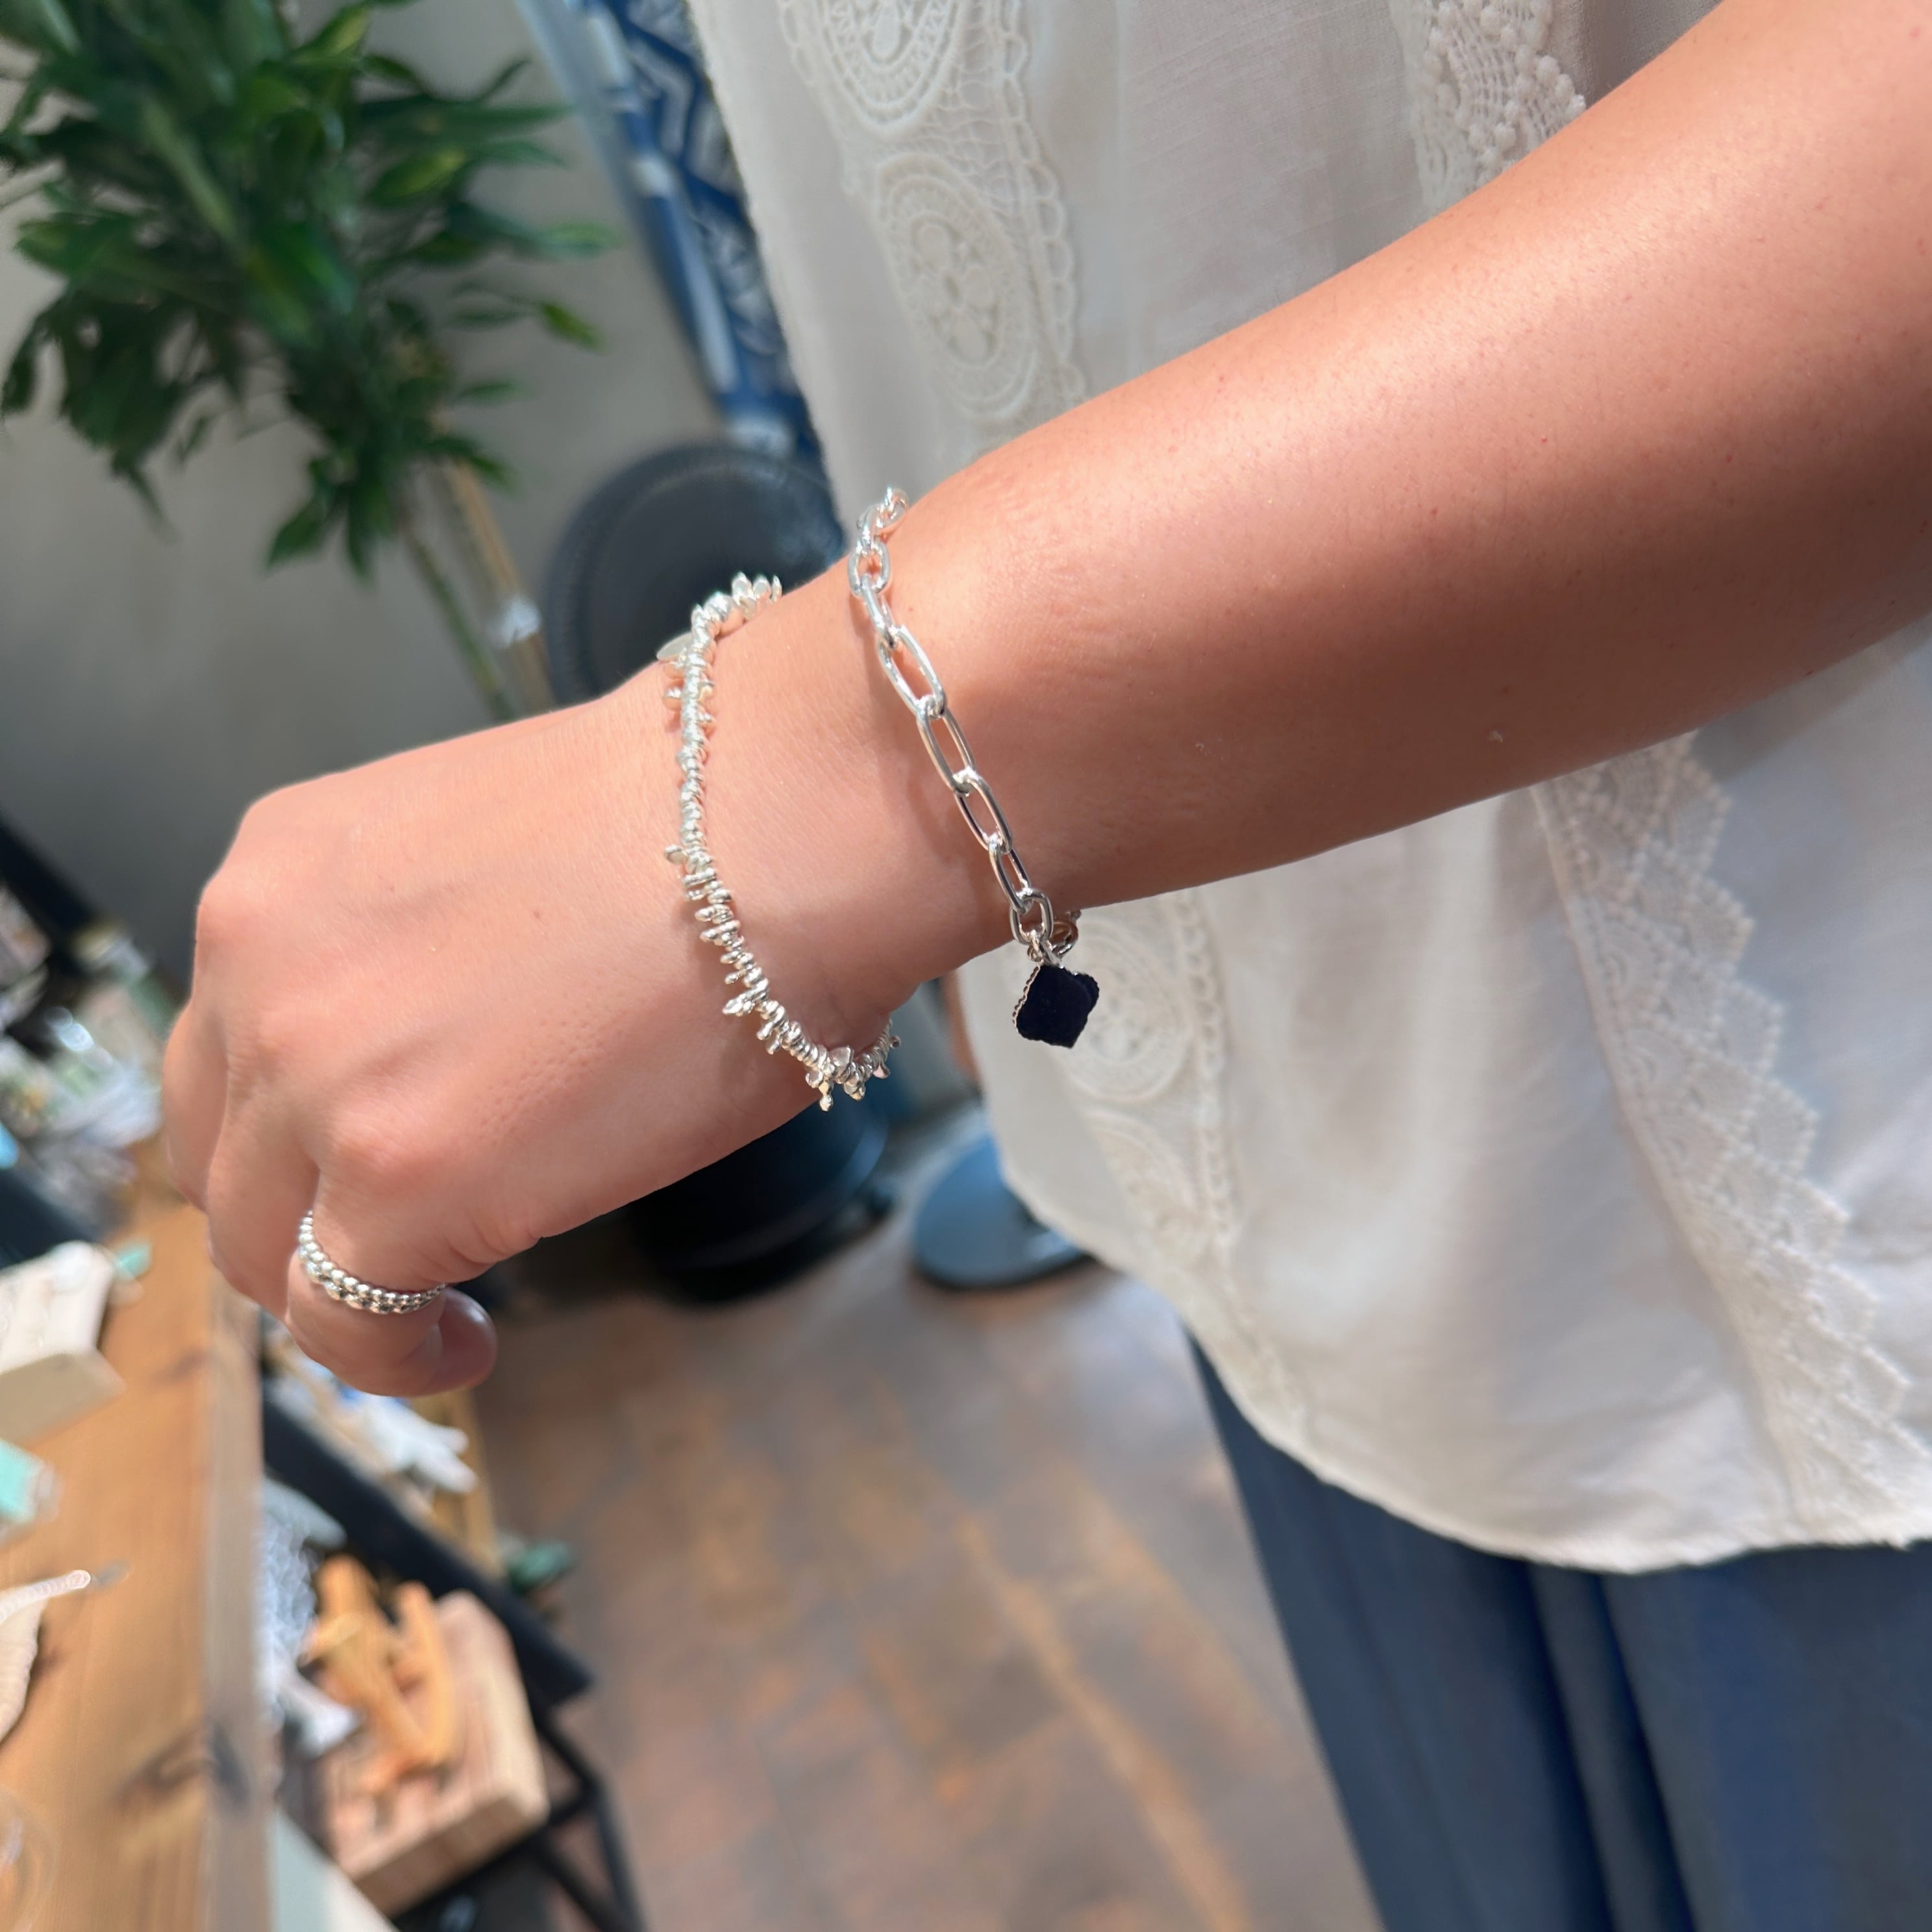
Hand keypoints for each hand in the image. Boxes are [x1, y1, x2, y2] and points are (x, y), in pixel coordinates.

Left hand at [163, 582, 958, 1394]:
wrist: (780, 828)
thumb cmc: (699, 827)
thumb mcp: (483, 858)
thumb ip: (413, 946)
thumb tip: (454, 1042)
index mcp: (278, 873)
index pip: (229, 1043)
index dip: (293, 1121)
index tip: (358, 1156)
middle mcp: (256, 967)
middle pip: (221, 1151)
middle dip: (299, 1207)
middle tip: (390, 1237)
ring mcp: (314, 1079)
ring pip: (262, 1246)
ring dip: (341, 1283)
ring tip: (434, 1302)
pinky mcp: (394, 1184)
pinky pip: (343, 1325)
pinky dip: (398, 1355)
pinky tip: (465, 1343)